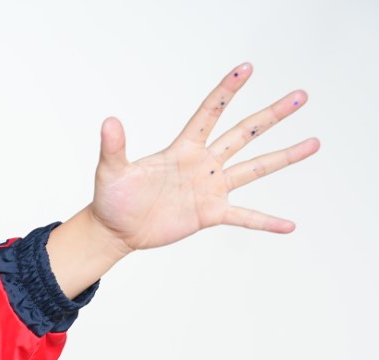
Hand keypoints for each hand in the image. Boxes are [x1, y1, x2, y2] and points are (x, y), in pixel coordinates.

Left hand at [88, 61, 319, 254]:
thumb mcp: (111, 171)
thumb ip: (113, 147)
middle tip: (300, 96)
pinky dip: (266, 221)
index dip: (226, 91)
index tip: (246, 68)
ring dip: (284, 157)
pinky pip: (245, 217)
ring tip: (313, 143)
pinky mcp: (211, 213)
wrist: (115, 230)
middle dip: (272, 115)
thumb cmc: (112, 198)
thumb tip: (108, 122)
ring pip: (255, 168)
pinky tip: (289, 225)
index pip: (209, 113)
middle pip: (244, 133)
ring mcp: (211, 188)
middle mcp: (204, 164)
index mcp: (183, 149)